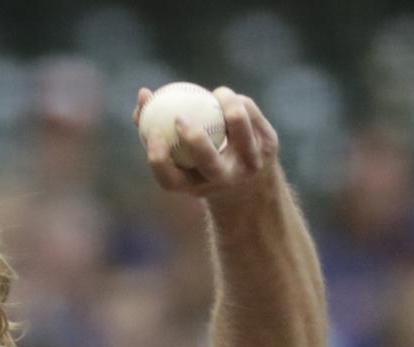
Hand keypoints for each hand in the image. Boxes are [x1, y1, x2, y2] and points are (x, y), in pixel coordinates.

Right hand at [132, 86, 279, 200]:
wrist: (249, 183)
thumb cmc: (199, 161)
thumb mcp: (178, 154)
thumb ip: (156, 127)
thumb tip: (144, 96)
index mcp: (193, 186)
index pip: (169, 179)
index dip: (158, 159)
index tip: (153, 134)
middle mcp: (222, 180)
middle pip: (208, 161)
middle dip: (194, 139)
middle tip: (180, 116)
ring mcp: (249, 165)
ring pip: (240, 130)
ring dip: (228, 106)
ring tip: (217, 93)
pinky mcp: (269, 148)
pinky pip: (252, 116)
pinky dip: (239, 103)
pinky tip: (228, 98)